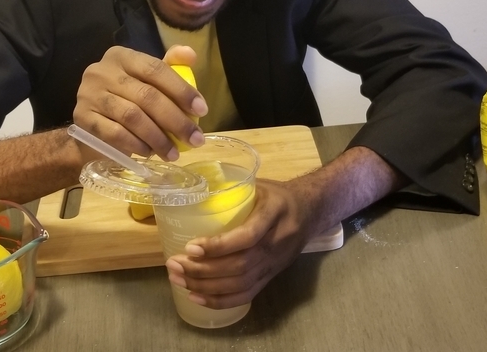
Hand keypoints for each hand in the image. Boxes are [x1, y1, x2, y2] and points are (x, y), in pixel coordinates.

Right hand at [73, 45, 207, 160]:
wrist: (90, 122)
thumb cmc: (126, 97)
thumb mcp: (146, 79)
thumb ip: (169, 66)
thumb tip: (190, 54)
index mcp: (122, 56)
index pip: (156, 69)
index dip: (181, 90)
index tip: (202, 110)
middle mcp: (102, 71)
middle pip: (146, 96)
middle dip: (176, 120)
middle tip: (195, 139)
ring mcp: (89, 94)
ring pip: (132, 117)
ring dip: (158, 138)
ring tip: (174, 153)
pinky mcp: (82, 117)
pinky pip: (115, 134)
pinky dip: (136, 144)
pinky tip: (150, 152)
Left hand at [165, 177, 318, 308]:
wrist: (312, 211)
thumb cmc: (278, 195)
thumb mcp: (259, 185)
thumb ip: (232, 192)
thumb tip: (190, 196)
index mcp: (274, 213)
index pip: (247, 236)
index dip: (219, 246)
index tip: (191, 246)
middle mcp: (277, 242)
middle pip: (240, 265)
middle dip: (203, 269)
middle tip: (174, 264)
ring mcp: (275, 263)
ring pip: (240, 283)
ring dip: (205, 286)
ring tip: (178, 279)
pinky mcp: (271, 276)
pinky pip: (246, 294)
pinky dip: (220, 300)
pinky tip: (197, 297)